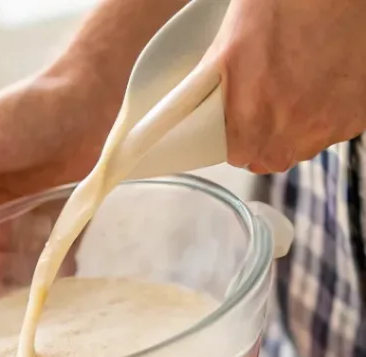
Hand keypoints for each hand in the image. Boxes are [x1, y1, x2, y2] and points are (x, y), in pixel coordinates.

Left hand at [216, 0, 365, 172]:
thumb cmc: (285, 5)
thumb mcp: (225, 47)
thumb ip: (207, 89)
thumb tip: (191, 106)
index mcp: (252, 121)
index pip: (238, 157)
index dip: (238, 140)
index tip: (240, 125)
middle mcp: (292, 131)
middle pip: (272, 157)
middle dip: (266, 136)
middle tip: (269, 102)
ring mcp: (328, 126)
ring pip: (305, 145)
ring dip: (298, 127)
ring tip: (298, 89)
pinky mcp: (356, 116)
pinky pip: (335, 129)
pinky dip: (328, 113)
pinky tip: (323, 85)